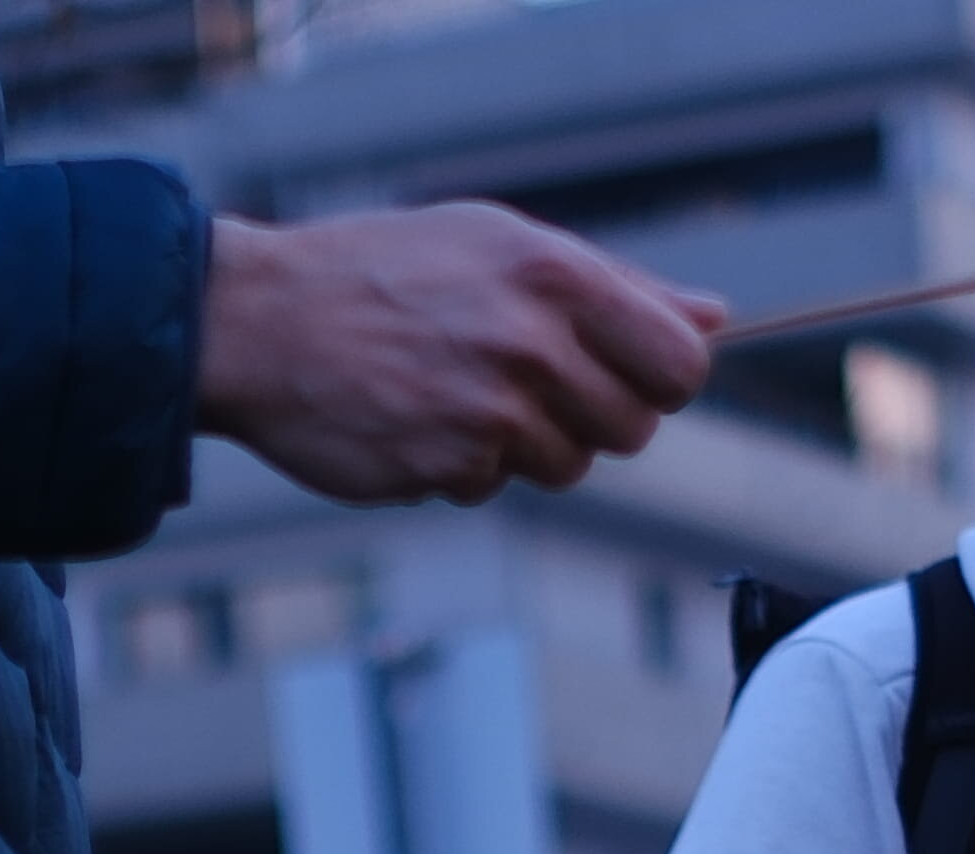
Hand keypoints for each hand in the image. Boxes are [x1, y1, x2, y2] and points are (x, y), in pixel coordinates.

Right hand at [194, 206, 722, 506]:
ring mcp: (487, 414)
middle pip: (630, 428)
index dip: (664, 379)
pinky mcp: (444, 468)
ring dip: (527, 444)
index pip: (679, 365)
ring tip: (460, 391)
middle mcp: (529, 344)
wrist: (262, 320)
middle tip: (530, 381)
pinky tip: (414, 417)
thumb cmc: (387, 271)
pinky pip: (491, 487)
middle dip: (594, 416)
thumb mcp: (500, 245)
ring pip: (565, 467)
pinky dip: (462, 465)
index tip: (632, 374)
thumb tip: (712, 319)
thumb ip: (615, 286)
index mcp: (555, 277)